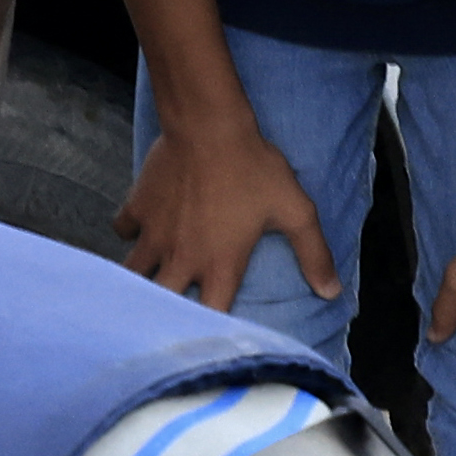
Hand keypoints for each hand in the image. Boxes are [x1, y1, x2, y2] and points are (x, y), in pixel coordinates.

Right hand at [119, 101, 336, 311]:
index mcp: (220, 265)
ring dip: (141, 280)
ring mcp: (154, 235)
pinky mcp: (137, 210)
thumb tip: (333, 292)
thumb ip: (314, 254)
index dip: (213, 328)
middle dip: (168, 311)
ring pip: (133, 274)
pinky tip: (142, 227)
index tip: (217, 328)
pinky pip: (123, 231)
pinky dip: (131, 233)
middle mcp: (181, 258)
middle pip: (163, 303)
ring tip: (147, 281)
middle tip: (174, 311)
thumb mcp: (295, 211)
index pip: (210, 317)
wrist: (208, 126)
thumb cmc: (254, 168)